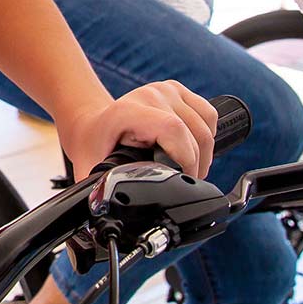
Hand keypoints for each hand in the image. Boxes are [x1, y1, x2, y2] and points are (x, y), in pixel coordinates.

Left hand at [56, 79, 218, 180]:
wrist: (93, 125)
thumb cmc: (94, 147)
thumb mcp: (93, 170)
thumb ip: (101, 192)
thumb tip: (108, 213)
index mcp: (128, 112)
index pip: (173, 129)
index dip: (187, 159)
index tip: (184, 180)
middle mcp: (149, 96)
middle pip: (194, 131)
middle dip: (197, 164)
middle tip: (188, 182)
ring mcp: (165, 90)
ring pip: (205, 124)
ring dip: (205, 153)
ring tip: (191, 169)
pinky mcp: (176, 90)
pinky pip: (207, 113)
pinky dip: (209, 135)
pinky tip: (195, 149)